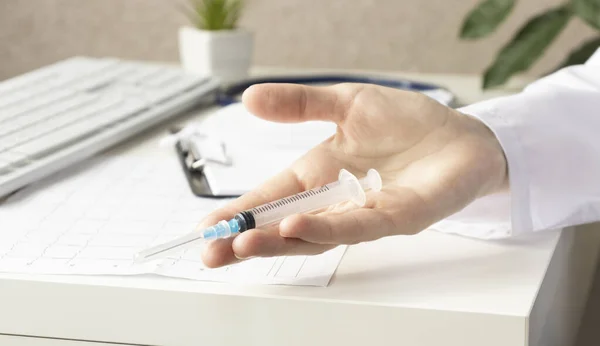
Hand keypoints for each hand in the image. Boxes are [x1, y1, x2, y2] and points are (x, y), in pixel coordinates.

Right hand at [198, 83, 507, 267]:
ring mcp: (365, 214)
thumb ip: (300, 104)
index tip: (206, 227)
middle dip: (247, 240)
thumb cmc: (405, 123)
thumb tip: (249, 97)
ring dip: (278, 240)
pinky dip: (325, 227)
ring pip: (315, 237)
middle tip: (212, 252)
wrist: (461, 134)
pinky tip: (297, 225)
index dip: (238, 212)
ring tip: (243, 242)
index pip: (270, 199)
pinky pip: (357, 226)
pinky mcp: (399, 216)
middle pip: (284, 228)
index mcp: (319, 175)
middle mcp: (336, 202)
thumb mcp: (345, 102)